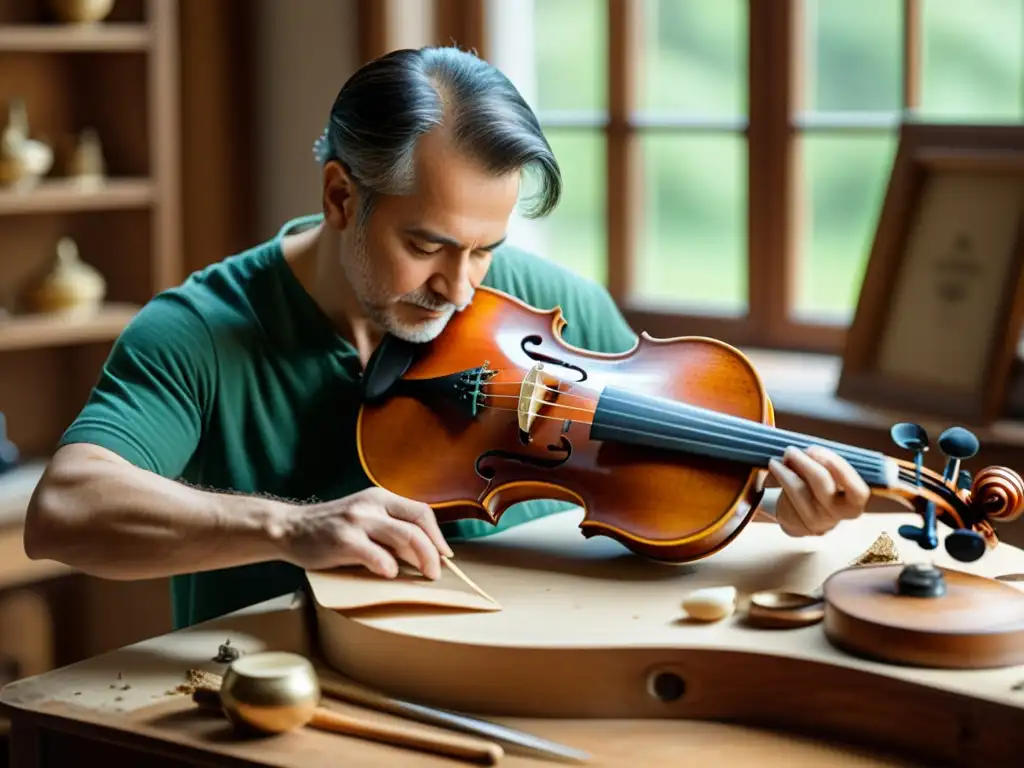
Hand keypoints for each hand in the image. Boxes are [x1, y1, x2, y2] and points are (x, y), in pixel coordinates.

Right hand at [277, 487, 453, 578]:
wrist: (289, 528)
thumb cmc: (330, 528)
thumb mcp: (363, 518)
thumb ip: (388, 529)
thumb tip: (421, 552)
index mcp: (380, 497)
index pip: (421, 511)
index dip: (437, 534)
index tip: (445, 554)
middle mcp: (371, 504)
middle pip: (417, 525)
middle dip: (433, 551)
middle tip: (436, 572)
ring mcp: (357, 520)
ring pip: (404, 537)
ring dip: (421, 559)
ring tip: (424, 575)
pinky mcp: (343, 539)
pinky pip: (377, 554)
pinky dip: (388, 566)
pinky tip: (389, 574)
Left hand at [768, 445, 870, 537]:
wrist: (801, 517)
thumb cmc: (821, 488)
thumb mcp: (831, 477)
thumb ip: (826, 464)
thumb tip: (808, 451)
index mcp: (854, 502)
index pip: (857, 492)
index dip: (841, 470)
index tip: (819, 451)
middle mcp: (837, 515)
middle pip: (822, 483)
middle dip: (805, 461)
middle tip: (791, 449)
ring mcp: (816, 522)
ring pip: (799, 490)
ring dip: (786, 470)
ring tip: (777, 458)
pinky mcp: (795, 524)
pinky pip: (785, 496)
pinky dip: (779, 478)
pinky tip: (774, 468)